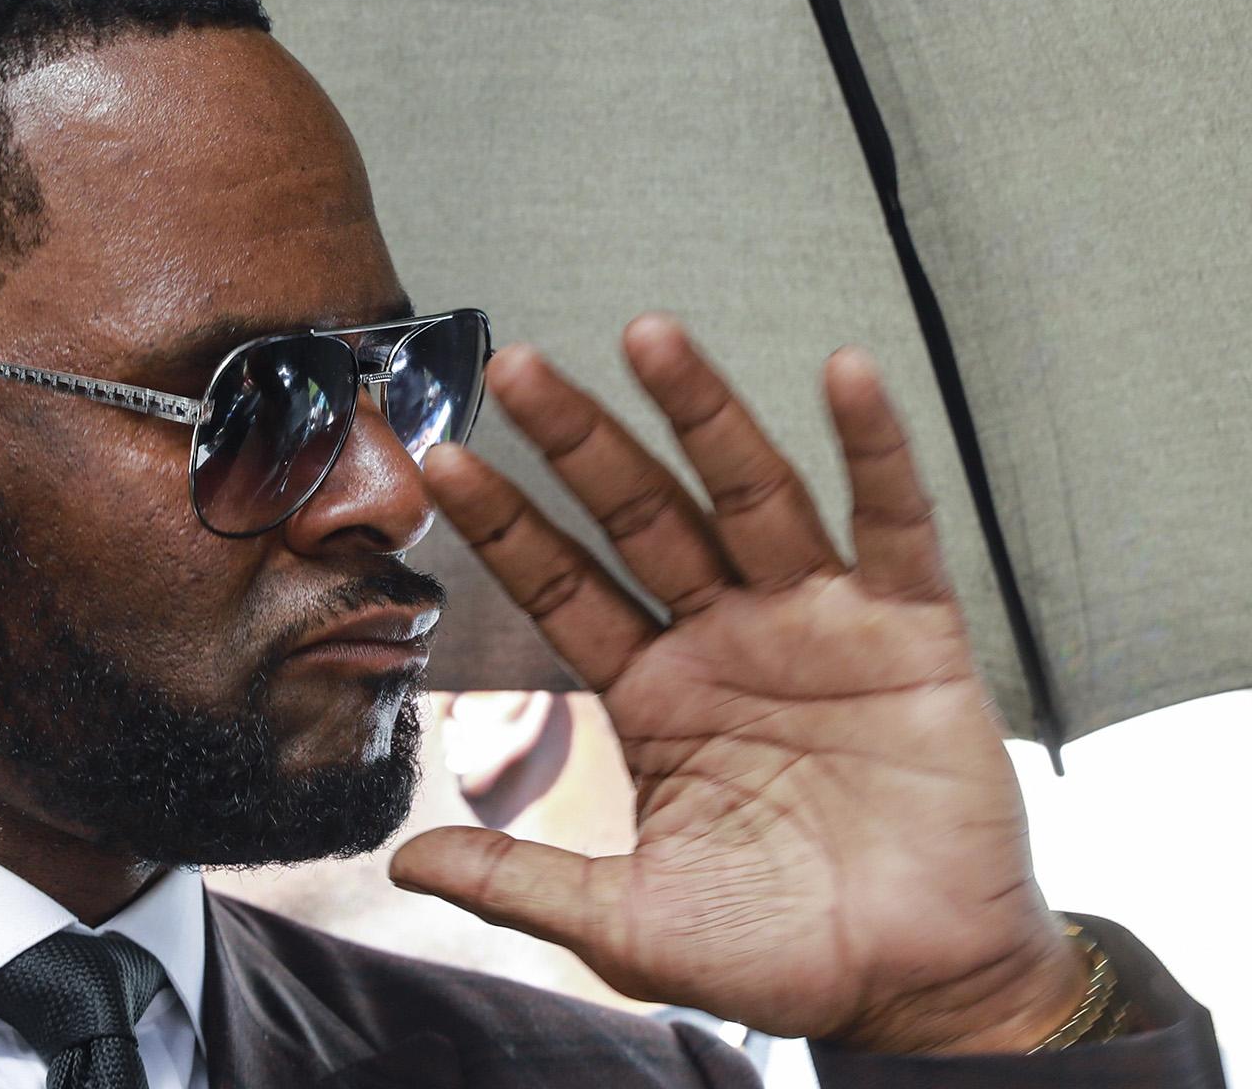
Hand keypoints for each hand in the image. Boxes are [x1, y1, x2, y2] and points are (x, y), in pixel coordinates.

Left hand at [390, 315, 1085, 1052]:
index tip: (444, 459)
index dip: (508, 524)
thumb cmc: (779, 950)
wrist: (918, 988)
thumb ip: (522, 880)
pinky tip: (845, 374)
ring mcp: (816, 624)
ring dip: (703, 412)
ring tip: (648, 334)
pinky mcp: (912, 632)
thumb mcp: (631, 923)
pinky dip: (875, 450)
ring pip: (750, 493)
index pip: (564, 586)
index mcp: (654, 692)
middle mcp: (726, 637)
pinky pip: (891, 525)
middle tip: (519, 365)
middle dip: (582, 441)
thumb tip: (404, 859)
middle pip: (642, 514)